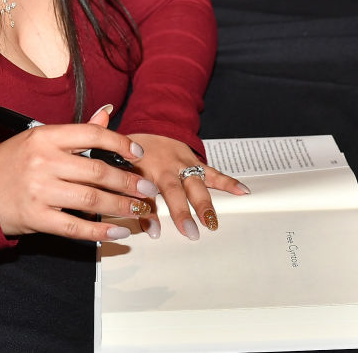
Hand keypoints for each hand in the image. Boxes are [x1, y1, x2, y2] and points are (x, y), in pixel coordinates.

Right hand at [0, 106, 158, 241]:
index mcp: (46, 136)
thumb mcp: (40, 139)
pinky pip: (76, 227)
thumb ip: (76, 132)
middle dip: (129, 182)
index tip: (139, 154)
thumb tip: (108, 113)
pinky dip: (100, 231)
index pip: (92, 135)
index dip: (120, 143)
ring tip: (139, 210)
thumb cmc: (12, 163)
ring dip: (121, 207)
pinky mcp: (36, 218)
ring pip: (91, 199)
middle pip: (97, 171)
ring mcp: (39, 191)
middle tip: (148, 190)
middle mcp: (43, 161)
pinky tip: (118, 232)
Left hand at [127, 133, 249, 240]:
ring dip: (204, 202)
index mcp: (142, 169)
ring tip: (212, 221)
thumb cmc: (134, 153)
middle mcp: (164, 166)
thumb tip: (115, 215)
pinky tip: (242, 191)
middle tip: (189, 231)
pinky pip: (212, 173)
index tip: (154, 232)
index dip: (149, 214)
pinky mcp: (195, 161)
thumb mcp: (121, 168)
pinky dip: (228, 182)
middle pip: (173, 190)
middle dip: (181, 211)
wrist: (151, 126)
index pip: (144, 194)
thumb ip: (121, 190)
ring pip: (194, 183)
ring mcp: (182, 164)